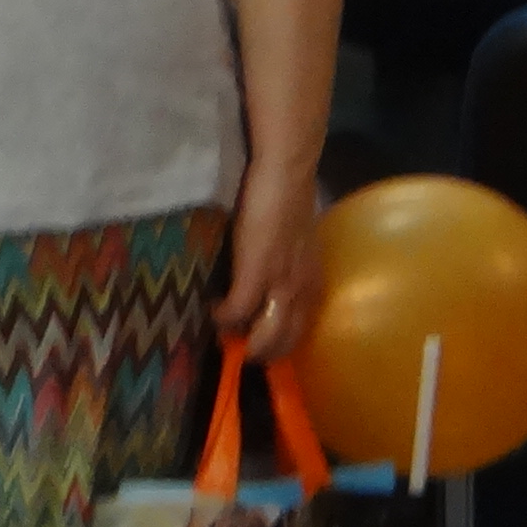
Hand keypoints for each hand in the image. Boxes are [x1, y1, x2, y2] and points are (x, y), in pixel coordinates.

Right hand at [218, 162, 322, 362]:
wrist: (285, 175)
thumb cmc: (290, 201)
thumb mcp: (298, 244)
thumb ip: (292, 265)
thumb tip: (275, 276)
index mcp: (313, 284)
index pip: (301, 331)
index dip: (280, 343)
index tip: (261, 344)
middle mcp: (302, 292)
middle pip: (284, 342)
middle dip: (262, 352)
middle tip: (240, 348)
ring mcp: (280, 287)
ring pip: (264, 337)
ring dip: (244, 342)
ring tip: (226, 335)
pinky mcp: (254, 276)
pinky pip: (236, 312)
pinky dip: (222, 316)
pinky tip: (213, 310)